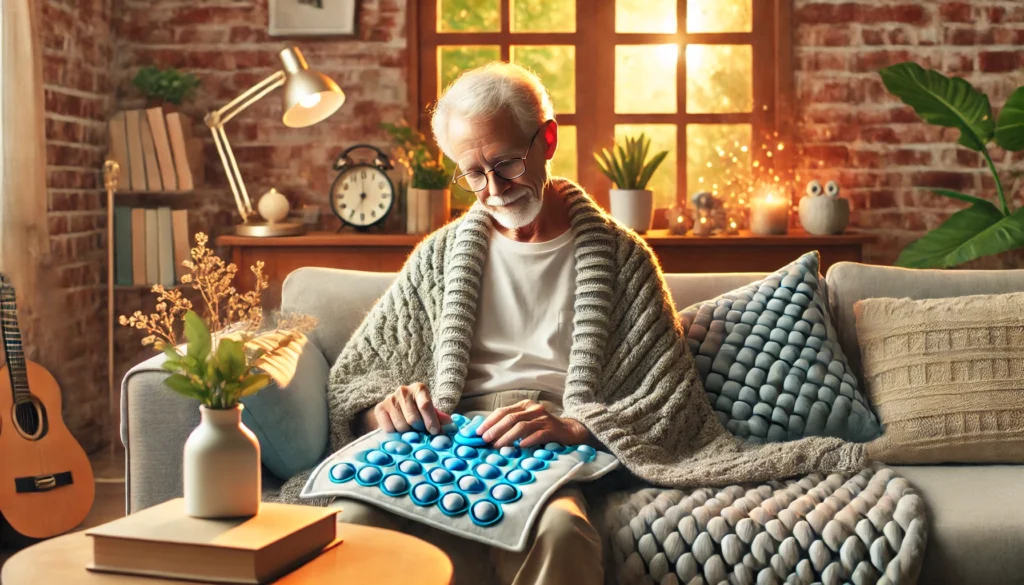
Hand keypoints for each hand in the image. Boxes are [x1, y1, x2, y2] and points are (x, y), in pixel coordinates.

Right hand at [369, 383, 451, 434]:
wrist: (396, 407)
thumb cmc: (418, 410)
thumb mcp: (431, 411)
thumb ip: (439, 417)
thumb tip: (449, 424)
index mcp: (419, 389)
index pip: (425, 405)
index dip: (431, 421)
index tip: (435, 432)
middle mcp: (403, 391)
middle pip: (413, 419)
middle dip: (419, 430)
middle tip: (421, 433)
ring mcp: (390, 399)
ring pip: (401, 426)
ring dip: (407, 434)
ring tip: (410, 432)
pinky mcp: (379, 409)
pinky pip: (389, 428)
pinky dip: (395, 434)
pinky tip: (398, 431)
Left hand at [476, 400, 590, 447]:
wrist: (569, 431)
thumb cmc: (543, 428)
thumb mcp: (526, 422)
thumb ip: (510, 425)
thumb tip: (487, 436)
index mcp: (524, 406)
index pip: (503, 411)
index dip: (489, 421)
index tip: (478, 432)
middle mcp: (533, 409)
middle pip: (510, 417)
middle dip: (495, 429)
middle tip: (485, 440)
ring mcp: (543, 418)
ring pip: (522, 426)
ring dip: (507, 437)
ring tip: (497, 446)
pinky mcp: (552, 429)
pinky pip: (538, 434)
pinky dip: (528, 440)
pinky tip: (520, 446)